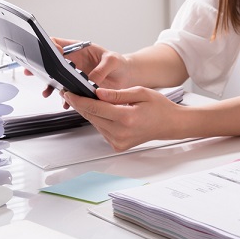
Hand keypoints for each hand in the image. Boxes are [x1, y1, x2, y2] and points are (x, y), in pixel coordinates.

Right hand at [40, 38, 135, 98]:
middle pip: (52, 62)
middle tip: (30, 71)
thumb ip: (101, 69)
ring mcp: (74, 75)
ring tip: (46, 92)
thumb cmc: (120, 63)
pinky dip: (65, 98)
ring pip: (57, 79)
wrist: (127, 77)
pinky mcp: (78, 87)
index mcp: (80, 49)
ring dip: (50, 86)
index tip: (47, 52)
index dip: (50, 46)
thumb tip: (91, 81)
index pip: (59, 43)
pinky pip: (67, 92)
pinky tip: (65, 103)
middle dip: (40, 67)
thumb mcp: (113, 61)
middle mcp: (74, 62)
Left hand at [62, 87, 178, 150]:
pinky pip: (102, 130)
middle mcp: (121, 133)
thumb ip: (117, 94)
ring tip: (87, 100)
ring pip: (95, 123)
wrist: (170, 124)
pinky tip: (102, 111)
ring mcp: (118, 141)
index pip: (95, 108)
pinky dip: (99, 120)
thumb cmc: (159, 107)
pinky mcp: (118, 145)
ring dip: (90, 112)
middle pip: (92, 116)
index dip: (80, 99)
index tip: (69, 92)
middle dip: (81, 104)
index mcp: (127, 118)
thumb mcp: (140, 92)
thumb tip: (97, 92)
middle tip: (72, 93)